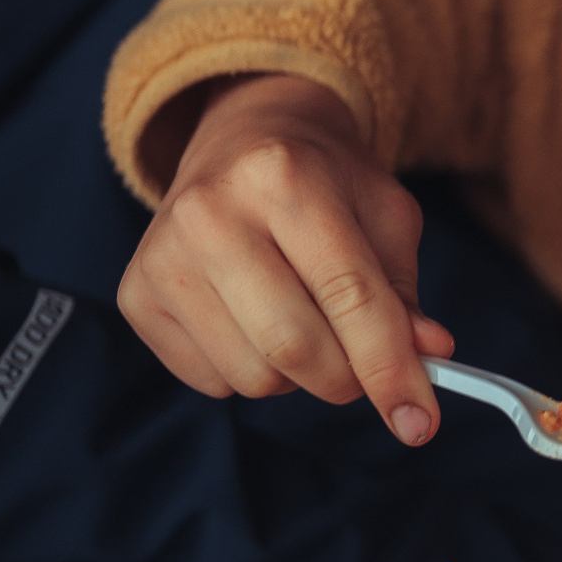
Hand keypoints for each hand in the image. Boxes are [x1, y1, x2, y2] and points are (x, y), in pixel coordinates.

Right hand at [118, 75, 452, 444]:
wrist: (244, 138)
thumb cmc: (325, 182)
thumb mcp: (385, 217)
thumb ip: (404, 294)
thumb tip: (426, 359)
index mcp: (286, 177)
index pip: (349, 294)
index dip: (390, 368)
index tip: (420, 424)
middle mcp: (211, 212)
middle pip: (294, 346)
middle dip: (346, 379)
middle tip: (363, 364)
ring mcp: (162, 254)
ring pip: (252, 376)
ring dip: (296, 375)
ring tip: (300, 319)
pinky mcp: (135, 294)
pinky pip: (210, 382)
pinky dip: (248, 372)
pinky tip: (252, 320)